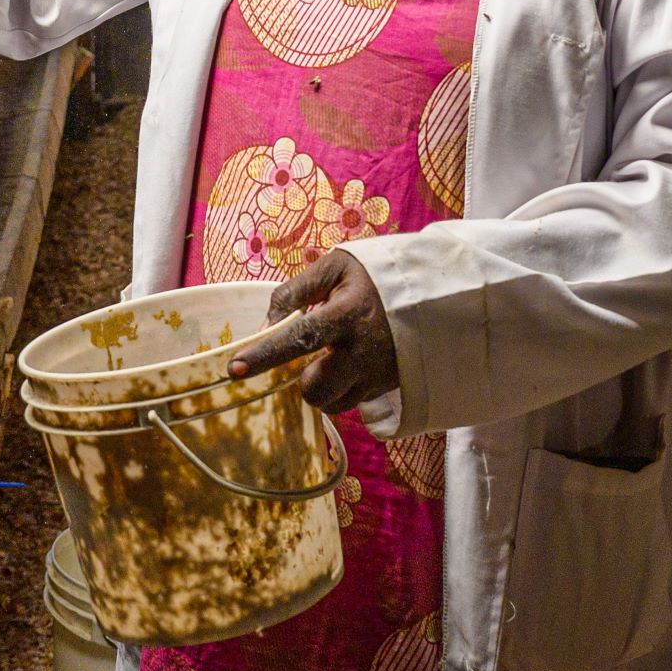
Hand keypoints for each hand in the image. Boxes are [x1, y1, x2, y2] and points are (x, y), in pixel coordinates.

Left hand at [227, 250, 399, 414]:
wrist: (437, 293)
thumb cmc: (375, 276)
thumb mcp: (336, 267)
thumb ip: (294, 293)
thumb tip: (263, 327)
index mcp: (349, 313)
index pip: (300, 337)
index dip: (265, 354)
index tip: (235, 369)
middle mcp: (364, 350)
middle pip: (316, 389)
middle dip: (303, 381)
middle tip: (310, 358)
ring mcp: (380, 374)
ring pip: (334, 403)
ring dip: (323, 387)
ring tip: (332, 358)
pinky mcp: (389, 387)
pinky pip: (352, 402)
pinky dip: (342, 389)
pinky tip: (348, 365)